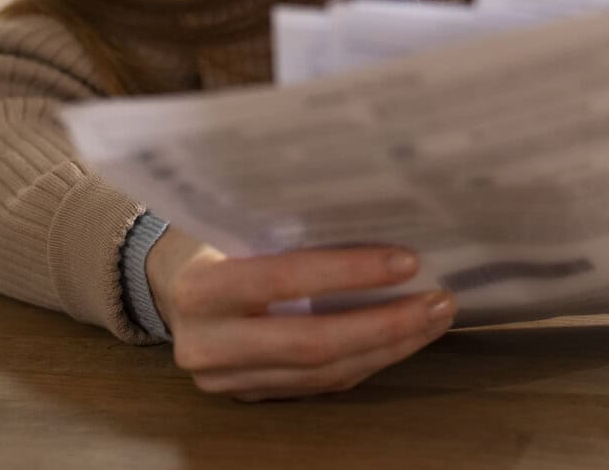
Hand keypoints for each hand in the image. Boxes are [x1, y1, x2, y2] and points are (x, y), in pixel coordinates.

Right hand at [146, 226, 455, 400]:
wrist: (169, 287)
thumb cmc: (215, 239)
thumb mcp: (235, 222)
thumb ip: (287, 226)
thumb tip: (381, 210)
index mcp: (201, 288)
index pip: (283, 279)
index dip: (349, 273)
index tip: (408, 261)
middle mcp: (208, 345)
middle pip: (311, 343)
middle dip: (385, 325)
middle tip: (439, 301)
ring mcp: (227, 381)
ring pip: (322, 374)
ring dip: (388, 348)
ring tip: (433, 318)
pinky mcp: (249, 398)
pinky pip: (320, 386)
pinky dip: (367, 361)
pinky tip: (401, 339)